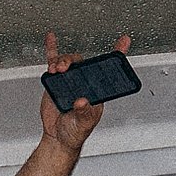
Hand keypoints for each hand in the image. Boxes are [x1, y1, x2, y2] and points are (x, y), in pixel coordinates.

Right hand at [38, 31, 128, 154]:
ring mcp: (70, 80)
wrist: (57, 136)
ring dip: (61, 60)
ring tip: (56, 69)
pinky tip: (51, 39)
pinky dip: (52, 50)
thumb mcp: (83, 123)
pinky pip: (54, 63)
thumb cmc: (75, 131)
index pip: (109, 70)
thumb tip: (83, 101)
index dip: (117, 54)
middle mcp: (84, 82)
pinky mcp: (56, 81)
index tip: (124, 41)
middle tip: (66, 67)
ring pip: (68, 61)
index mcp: (96, 90)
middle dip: (74, 60)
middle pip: (83, 62)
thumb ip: (84, 113)